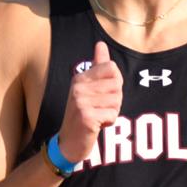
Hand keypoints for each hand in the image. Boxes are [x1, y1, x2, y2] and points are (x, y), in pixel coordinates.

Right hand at [58, 40, 122, 163]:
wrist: (69, 142)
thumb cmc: (83, 113)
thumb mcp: (88, 88)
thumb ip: (97, 66)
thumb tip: (101, 44)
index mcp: (80, 78)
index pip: (111, 68)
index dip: (115, 82)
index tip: (103, 93)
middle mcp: (78, 87)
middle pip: (117, 84)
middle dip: (115, 99)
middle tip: (100, 108)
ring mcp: (81, 102)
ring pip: (117, 101)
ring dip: (112, 112)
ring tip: (97, 116)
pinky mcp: (87, 117)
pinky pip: (113, 115)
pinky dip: (109, 122)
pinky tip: (96, 125)